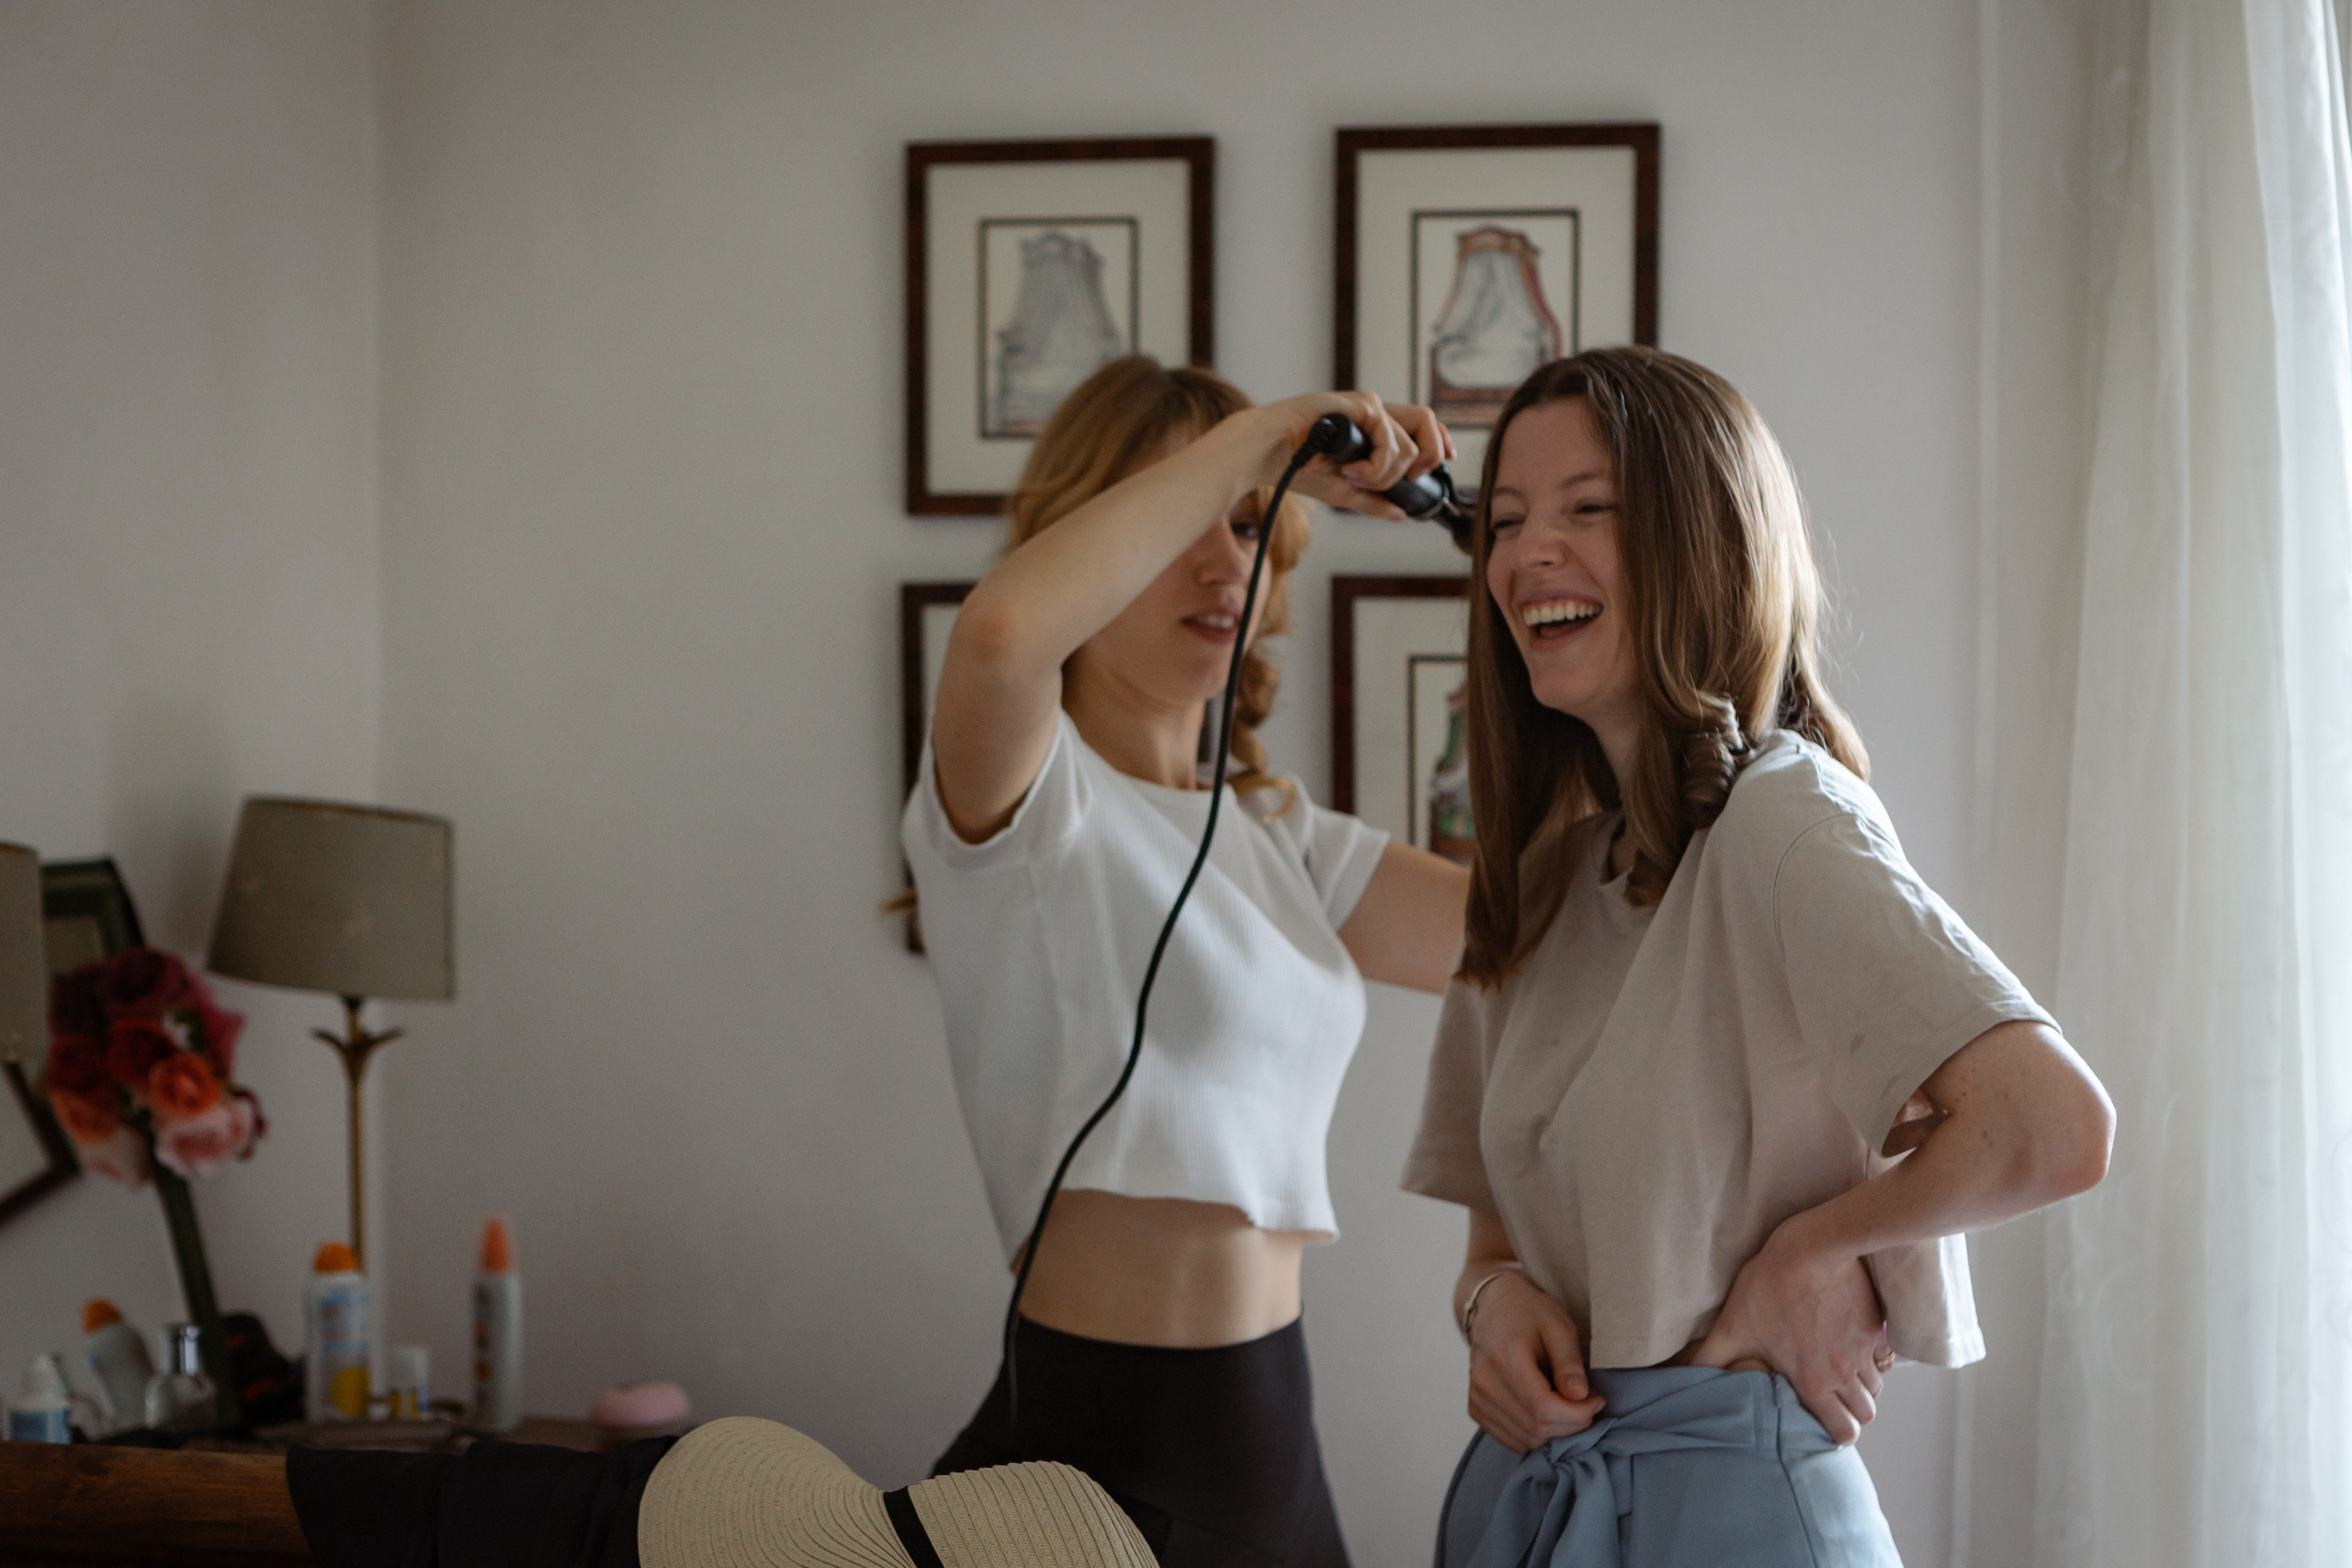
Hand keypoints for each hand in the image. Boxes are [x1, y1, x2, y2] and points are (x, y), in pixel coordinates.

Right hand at [1238, 392, 1455, 518]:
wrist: (1267, 454)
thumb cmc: (1296, 466)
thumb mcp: (1344, 491)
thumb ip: (1374, 501)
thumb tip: (1402, 515)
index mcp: (1374, 427)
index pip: (1422, 425)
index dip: (1441, 440)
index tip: (1445, 461)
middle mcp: (1375, 413)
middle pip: (1428, 422)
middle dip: (1429, 457)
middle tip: (1408, 480)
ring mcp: (1367, 407)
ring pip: (1408, 445)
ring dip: (1385, 474)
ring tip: (1353, 478)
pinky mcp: (1359, 406)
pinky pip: (1389, 441)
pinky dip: (1374, 467)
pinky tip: (1349, 471)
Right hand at [1466, 1272, 1607, 1452]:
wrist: (1493, 1306)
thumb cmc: (1530, 1312)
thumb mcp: (1559, 1326)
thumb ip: (1569, 1362)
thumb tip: (1580, 1398)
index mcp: (1505, 1357)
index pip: (1543, 1407)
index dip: (1577, 1413)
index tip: (1596, 1399)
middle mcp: (1485, 1382)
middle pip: (1536, 1427)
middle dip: (1571, 1423)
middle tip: (1586, 1402)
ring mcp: (1477, 1397)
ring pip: (1526, 1439)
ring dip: (1555, 1430)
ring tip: (1565, 1403)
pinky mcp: (1476, 1408)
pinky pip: (1512, 1439)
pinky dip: (1536, 1434)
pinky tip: (1545, 1409)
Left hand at [1690, 1219, 1889, 1444]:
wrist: (1813, 1247)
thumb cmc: (1769, 1285)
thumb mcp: (1732, 1325)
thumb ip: (1712, 1359)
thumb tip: (1686, 1378)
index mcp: (1814, 1382)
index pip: (1843, 1434)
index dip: (1835, 1431)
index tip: (1821, 1419)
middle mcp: (1845, 1373)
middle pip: (1866, 1414)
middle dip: (1852, 1411)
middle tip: (1833, 1396)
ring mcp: (1865, 1350)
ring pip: (1876, 1385)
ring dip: (1861, 1383)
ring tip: (1838, 1368)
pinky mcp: (1877, 1327)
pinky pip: (1882, 1353)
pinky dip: (1871, 1354)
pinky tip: (1850, 1340)